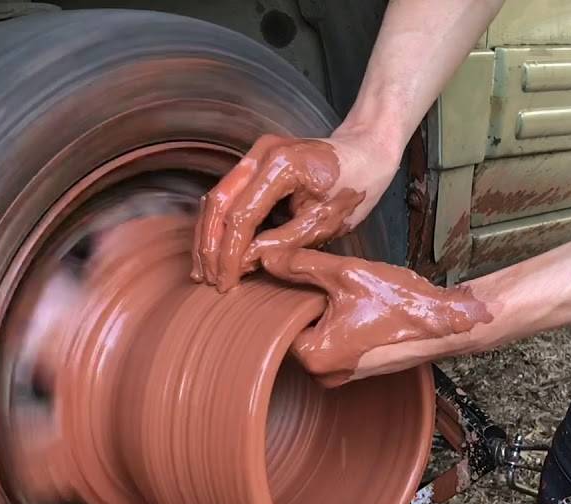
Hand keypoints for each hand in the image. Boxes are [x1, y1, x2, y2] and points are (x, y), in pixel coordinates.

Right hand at [192, 129, 398, 291]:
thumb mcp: (324, 222)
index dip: (230, 254)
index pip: (242, 215)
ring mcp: (256, 153)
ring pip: (217, 197)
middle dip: (210, 246)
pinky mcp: (255, 160)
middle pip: (218, 202)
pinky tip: (216, 249)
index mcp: (283, 165)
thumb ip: (283, 243)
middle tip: (207, 280)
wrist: (366, 152)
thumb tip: (245, 264)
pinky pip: (228, 193)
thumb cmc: (354, 186)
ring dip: (208, 235)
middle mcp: (262, 152)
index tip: (225, 283)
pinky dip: (220, 222)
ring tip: (203, 270)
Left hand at [259, 248, 492, 386]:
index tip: (296, 271)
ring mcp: (339, 376)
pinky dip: (336, 322)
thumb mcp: (346, 273)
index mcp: (312, 357)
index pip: (275, 319)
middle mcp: (321, 375)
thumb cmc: (400, 302)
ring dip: (321, 310)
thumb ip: (300, 264)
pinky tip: (355, 305)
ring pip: (314, 333)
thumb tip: (264, 256)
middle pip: (293, 328)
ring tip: (345, 291)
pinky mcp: (354, 370)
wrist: (445, 322)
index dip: (284, 291)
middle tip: (327, 279)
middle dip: (303, 301)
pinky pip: (331, 342)